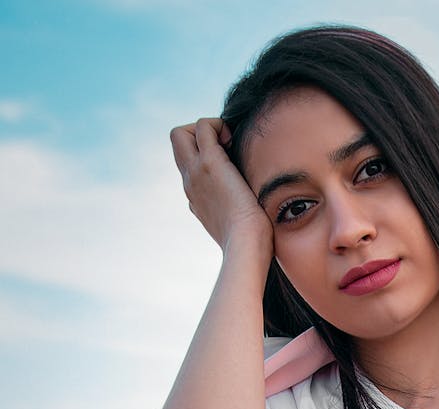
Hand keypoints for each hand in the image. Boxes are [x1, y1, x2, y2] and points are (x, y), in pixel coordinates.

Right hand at [169, 116, 274, 259]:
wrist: (245, 248)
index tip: (229, 164)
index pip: (189, 166)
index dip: (205, 155)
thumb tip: (255, 208)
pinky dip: (219, 124)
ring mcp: (195, 173)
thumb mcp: (241, 226)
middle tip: (226, 147)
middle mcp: (190, 183)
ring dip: (207, 128)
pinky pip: (202, 125)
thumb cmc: (251, 243)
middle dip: (198, 135)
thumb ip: (240, 212)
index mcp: (196, 198)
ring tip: (231, 144)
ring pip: (181, 133)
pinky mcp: (208, 163)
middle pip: (176, 145)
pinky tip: (236, 142)